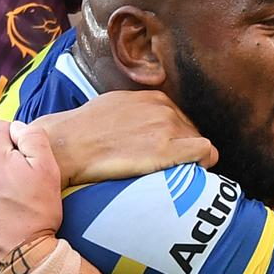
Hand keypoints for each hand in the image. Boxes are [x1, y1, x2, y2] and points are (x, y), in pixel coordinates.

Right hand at [32, 90, 218, 187]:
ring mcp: (167, 128)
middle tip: (167, 168)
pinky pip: (205, 153)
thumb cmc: (85, 129)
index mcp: (155, 99)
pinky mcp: (167, 150)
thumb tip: (143, 124)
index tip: (167, 154)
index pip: (182, 120)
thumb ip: (138, 111)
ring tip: (170, 174)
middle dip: (185, 149)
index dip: (178, 139)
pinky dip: (203, 163)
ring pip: (200, 144)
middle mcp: (165, 110)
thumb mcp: (116, 106)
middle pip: (192, 132)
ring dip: (191, 160)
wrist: (68, 144)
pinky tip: (189, 173)